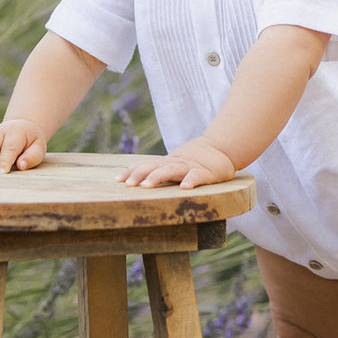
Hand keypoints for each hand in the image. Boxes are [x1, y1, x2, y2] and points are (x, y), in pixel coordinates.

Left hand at [118, 138, 234, 188]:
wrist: (220, 149)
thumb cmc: (193, 162)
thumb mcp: (174, 165)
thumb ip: (159, 171)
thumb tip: (136, 183)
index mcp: (166, 163)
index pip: (145, 165)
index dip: (132, 171)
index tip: (118, 180)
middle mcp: (175, 163)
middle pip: (154, 167)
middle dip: (139, 175)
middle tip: (128, 185)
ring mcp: (189, 167)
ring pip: (171, 170)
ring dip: (158, 177)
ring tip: (146, 186)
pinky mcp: (205, 173)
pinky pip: (197, 177)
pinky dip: (191, 181)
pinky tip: (184, 188)